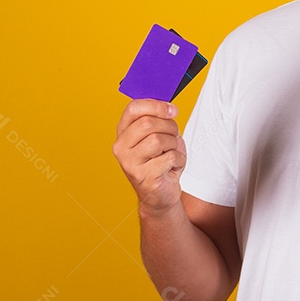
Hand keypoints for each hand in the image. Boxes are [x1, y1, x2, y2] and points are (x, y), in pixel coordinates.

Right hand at [112, 99, 186, 215]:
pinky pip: (168, 157)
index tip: (172, 110)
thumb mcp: (158, 136)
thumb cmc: (160, 162)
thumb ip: (158, 120)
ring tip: (172, 152)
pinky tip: (173, 166)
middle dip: (169, 126)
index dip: (156, 105)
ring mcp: (129, 163)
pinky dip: (178, 160)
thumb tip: (169, 107)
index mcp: (123, 132)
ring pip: (158, 140)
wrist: (160, 195)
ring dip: (173, 144)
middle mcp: (121, 147)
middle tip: (174, 135)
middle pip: (147, 123)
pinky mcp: (142, 177)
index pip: (133, 109)